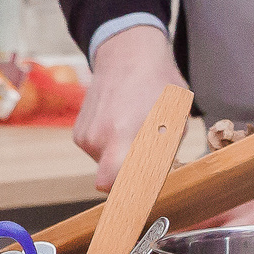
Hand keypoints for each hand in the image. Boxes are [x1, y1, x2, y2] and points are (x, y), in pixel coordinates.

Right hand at [74, 25, 188, 190]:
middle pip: (112, 180)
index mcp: (123, 135)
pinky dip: (111, 146)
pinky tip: (123, 125)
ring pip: (106, 166)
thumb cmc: (158, 84)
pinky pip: (98, 153)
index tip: (140, 199)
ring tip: (138, 131)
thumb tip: (155, 180)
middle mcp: (98, 139)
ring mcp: (84, 137)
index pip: (112, 184)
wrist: (127, 54)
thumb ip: (164, 153)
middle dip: (131, 176)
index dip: (127, 195)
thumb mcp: (175, 119)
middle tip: (150, 159)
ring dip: (123, 158)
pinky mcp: (78, 134)